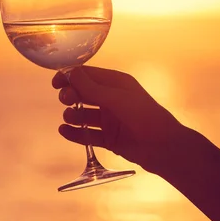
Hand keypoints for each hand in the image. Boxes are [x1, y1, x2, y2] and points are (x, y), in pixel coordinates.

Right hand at [52, 66, 182, 174]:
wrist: (164, 147)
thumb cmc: (144, 116)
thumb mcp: (116, 98)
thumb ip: (92, 88)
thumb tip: (70, 72)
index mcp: (116, 83)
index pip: (87, 75)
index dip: (70, 77)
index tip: (56, 83)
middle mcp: (112, 99)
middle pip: (83, 94)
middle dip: (70, 95)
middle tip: (66, 100)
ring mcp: (110, 120)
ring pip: (84, 115)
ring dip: (73, 115)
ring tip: (69, 118)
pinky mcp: (109, 139)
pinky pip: (87, 135)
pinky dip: (75, 133)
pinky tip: (64, 131)